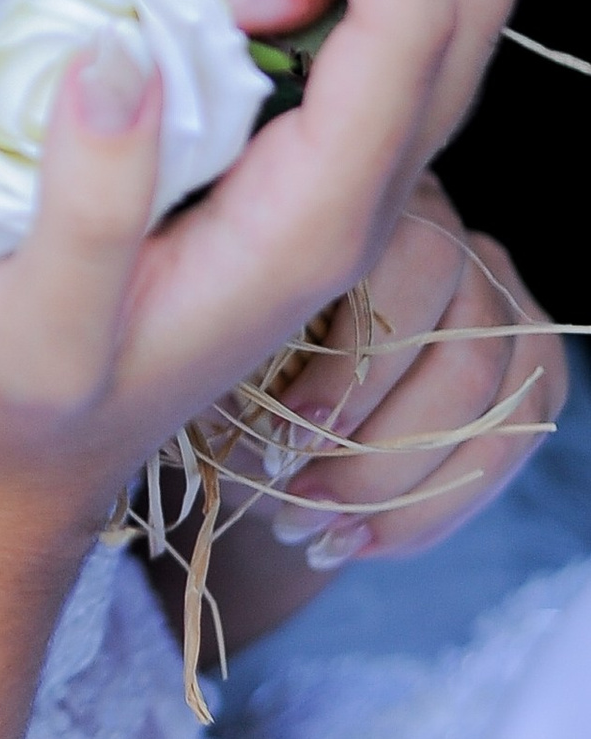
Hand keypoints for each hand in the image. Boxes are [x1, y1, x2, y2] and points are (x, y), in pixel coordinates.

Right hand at [0, 0, 525, 539]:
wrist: (16, 485)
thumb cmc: (15, 407)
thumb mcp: (33, 325)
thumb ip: (80, 202)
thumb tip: (117, 49)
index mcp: (308, 221)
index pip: (396, 25)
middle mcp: (351, 195)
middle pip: (466, 7)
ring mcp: (333, 182)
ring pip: (443, 15)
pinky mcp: (294, 167)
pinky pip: (384, 31)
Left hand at [252, 177, 564, 572]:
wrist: (259, 402)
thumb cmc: (219, 358)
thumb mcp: (208, 343)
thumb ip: (233, 343)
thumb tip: (243, 399)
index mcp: (367, 200)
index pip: (412, 265)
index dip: (356, 366)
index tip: (288, 439)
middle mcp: (453, 230)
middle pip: (467, 351)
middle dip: (378, 453)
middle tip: (297, 510)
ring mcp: (503, 295)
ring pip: (497, 404)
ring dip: (405, 491)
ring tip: (322, 535)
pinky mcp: (531, 361)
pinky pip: (513, 441)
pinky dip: (438, 506)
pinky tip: (371, 538)